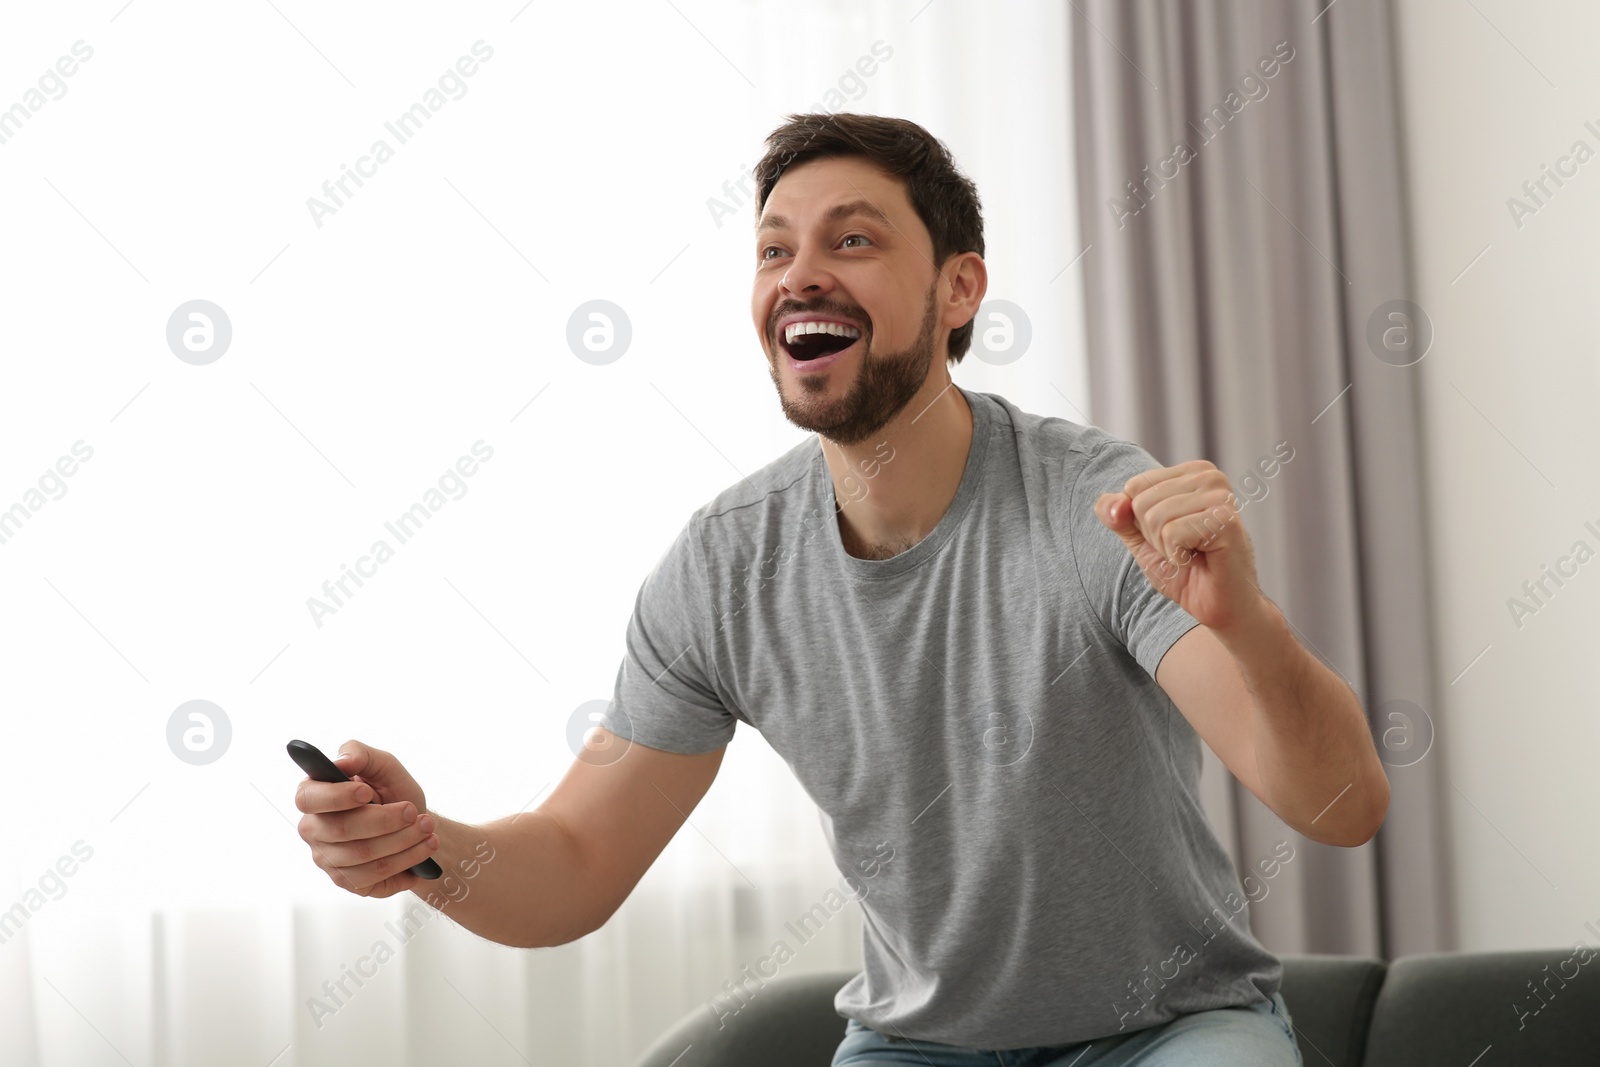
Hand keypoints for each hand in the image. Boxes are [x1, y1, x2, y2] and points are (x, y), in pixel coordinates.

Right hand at [294, 739, 440, 898]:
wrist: (416, 823)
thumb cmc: (392, 791)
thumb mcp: (383, 765)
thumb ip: (361, 753)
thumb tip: (342, 761)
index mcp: (314, 795)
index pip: (308, 798)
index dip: (337, 796)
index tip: (368, 792)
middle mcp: (313, 829)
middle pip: (341, 830)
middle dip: (385, 820)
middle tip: (414, 812)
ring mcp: (327, 859)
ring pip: (362, 855)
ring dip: (403, 841)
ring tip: (427, 828)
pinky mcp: (347, 881)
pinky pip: (375, 876)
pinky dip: (407, 860)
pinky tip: (425, 847)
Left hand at [1094, 460, 1266, 632]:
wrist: (1220, 606)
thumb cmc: (1185, 571)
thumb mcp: (1140, 539)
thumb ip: (1118, 516)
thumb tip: (1112, 504)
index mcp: (1191, 472)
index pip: (1134, 486)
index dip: (1143, 522)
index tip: (1173, 536)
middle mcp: (1209, 476)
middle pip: (1142, 502)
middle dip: (1154, 536)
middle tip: (1185, 549)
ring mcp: (1220, 495)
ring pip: (1155, 518)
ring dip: (1167, 548)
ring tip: (1194, 554)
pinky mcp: (1225, 519)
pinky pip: (1172, 534)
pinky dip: (1179, 556)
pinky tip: (1201, 560)